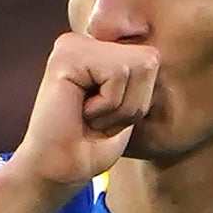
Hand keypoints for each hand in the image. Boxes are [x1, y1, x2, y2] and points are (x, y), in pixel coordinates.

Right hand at [4, 32, 159, 203]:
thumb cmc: (92, 146)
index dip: (140, 99)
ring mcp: (72, 45)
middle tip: (98, 118)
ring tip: (89, 117)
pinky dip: (107, 104)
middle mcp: (83, 41)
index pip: (151, 59)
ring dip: (120, 106)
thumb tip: (154, 54)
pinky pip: (118, 73)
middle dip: (133, 101)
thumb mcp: (129, 107)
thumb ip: (140, 77)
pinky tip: (80, 112)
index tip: (108, 116)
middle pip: (149, 59)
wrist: (59, 171)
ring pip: (137, 65)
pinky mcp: (65, 55)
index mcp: (96, 51)